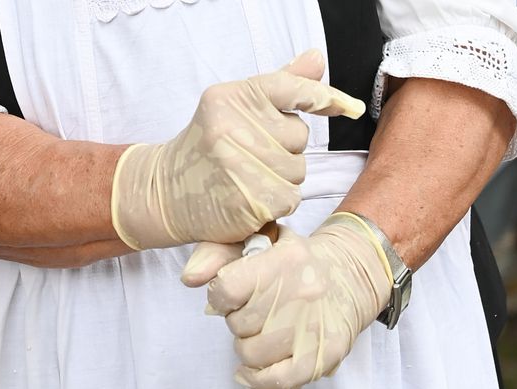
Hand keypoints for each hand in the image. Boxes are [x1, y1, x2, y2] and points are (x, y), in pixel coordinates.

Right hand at [110, 50, 364, 250]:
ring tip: (249, 178)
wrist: (164, 192)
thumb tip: (317, 58)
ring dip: (283, 178)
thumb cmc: (206, 147)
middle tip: (252, 157)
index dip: (326, 97)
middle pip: (300, 136)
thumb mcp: (233, 108)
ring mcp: (239, 166)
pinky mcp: (247, 201)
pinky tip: (252, 199)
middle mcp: (233, 127)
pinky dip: (277, 203)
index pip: (292, 88)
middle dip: (286, 149)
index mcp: (231, 97)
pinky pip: (290, 198)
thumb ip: (278, 86)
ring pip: (298, 170)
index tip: (352, 108)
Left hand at [182, 216, 392, 388]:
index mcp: (284, 260)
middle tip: (255, 314)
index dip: (221, 298)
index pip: (226, 290)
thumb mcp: (260, 240)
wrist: (351, 275)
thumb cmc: (296, 261)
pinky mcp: (325, 354)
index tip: (232, 296)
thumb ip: (219, 252)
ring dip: (249, 348)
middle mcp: (301, 294)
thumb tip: (189, 278)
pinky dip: (258, 379)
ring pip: (251, 354)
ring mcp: (314, 327)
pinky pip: (276, 380)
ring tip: (264, 333)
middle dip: (239, 321)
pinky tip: (253, 371)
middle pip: (238, 325)